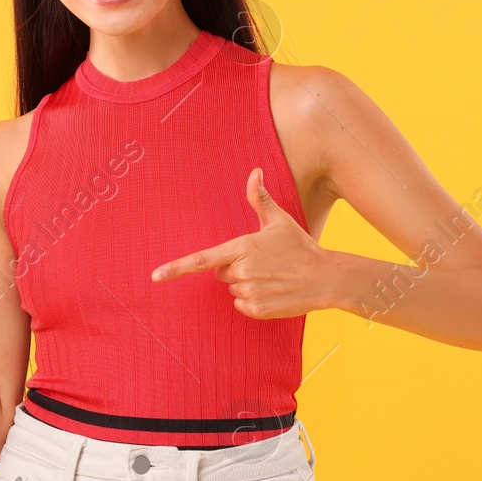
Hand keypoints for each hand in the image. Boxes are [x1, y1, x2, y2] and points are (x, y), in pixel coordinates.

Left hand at [150, 168, 339, 317]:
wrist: (326, 278)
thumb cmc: (300, 246)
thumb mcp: (279, 220)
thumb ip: (259, 198)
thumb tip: (254, 171)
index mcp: (242, 247)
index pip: (201, 259)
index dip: (176, 268)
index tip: (155, 276)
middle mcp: (242, 271)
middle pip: (220, 273)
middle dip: (234, 268)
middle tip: (262, 263)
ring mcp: (249, 292)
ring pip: (232, 290)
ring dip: (245, 284)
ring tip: (271, 276)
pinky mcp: (258, 309)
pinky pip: (241, 306)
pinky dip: (253, 301)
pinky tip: (273, 291)